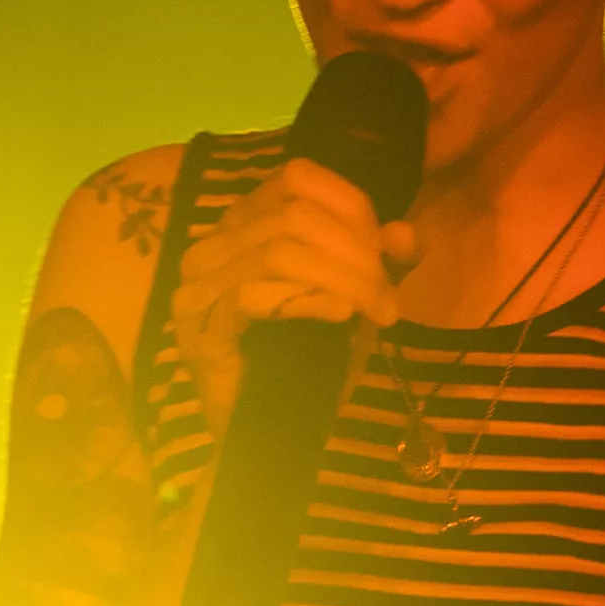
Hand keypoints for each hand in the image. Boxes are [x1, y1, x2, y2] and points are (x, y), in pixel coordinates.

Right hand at [171, 156, 418, 438]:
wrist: (272, 427)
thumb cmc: (310, 356)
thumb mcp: (357, 297)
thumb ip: (382, 261)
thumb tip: (407, 233)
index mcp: (244, 221)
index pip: (296, 178)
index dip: (351, 207)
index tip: (389, 254)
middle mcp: (212, 244)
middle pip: (293, 216)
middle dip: (355, 253)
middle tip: (388, 297)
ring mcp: (197, 288)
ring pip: (276, 252)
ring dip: (342, 279)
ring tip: (376, 309)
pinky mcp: (199, 331)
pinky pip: (253, 297)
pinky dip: (306, 300)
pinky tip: (340, 314)